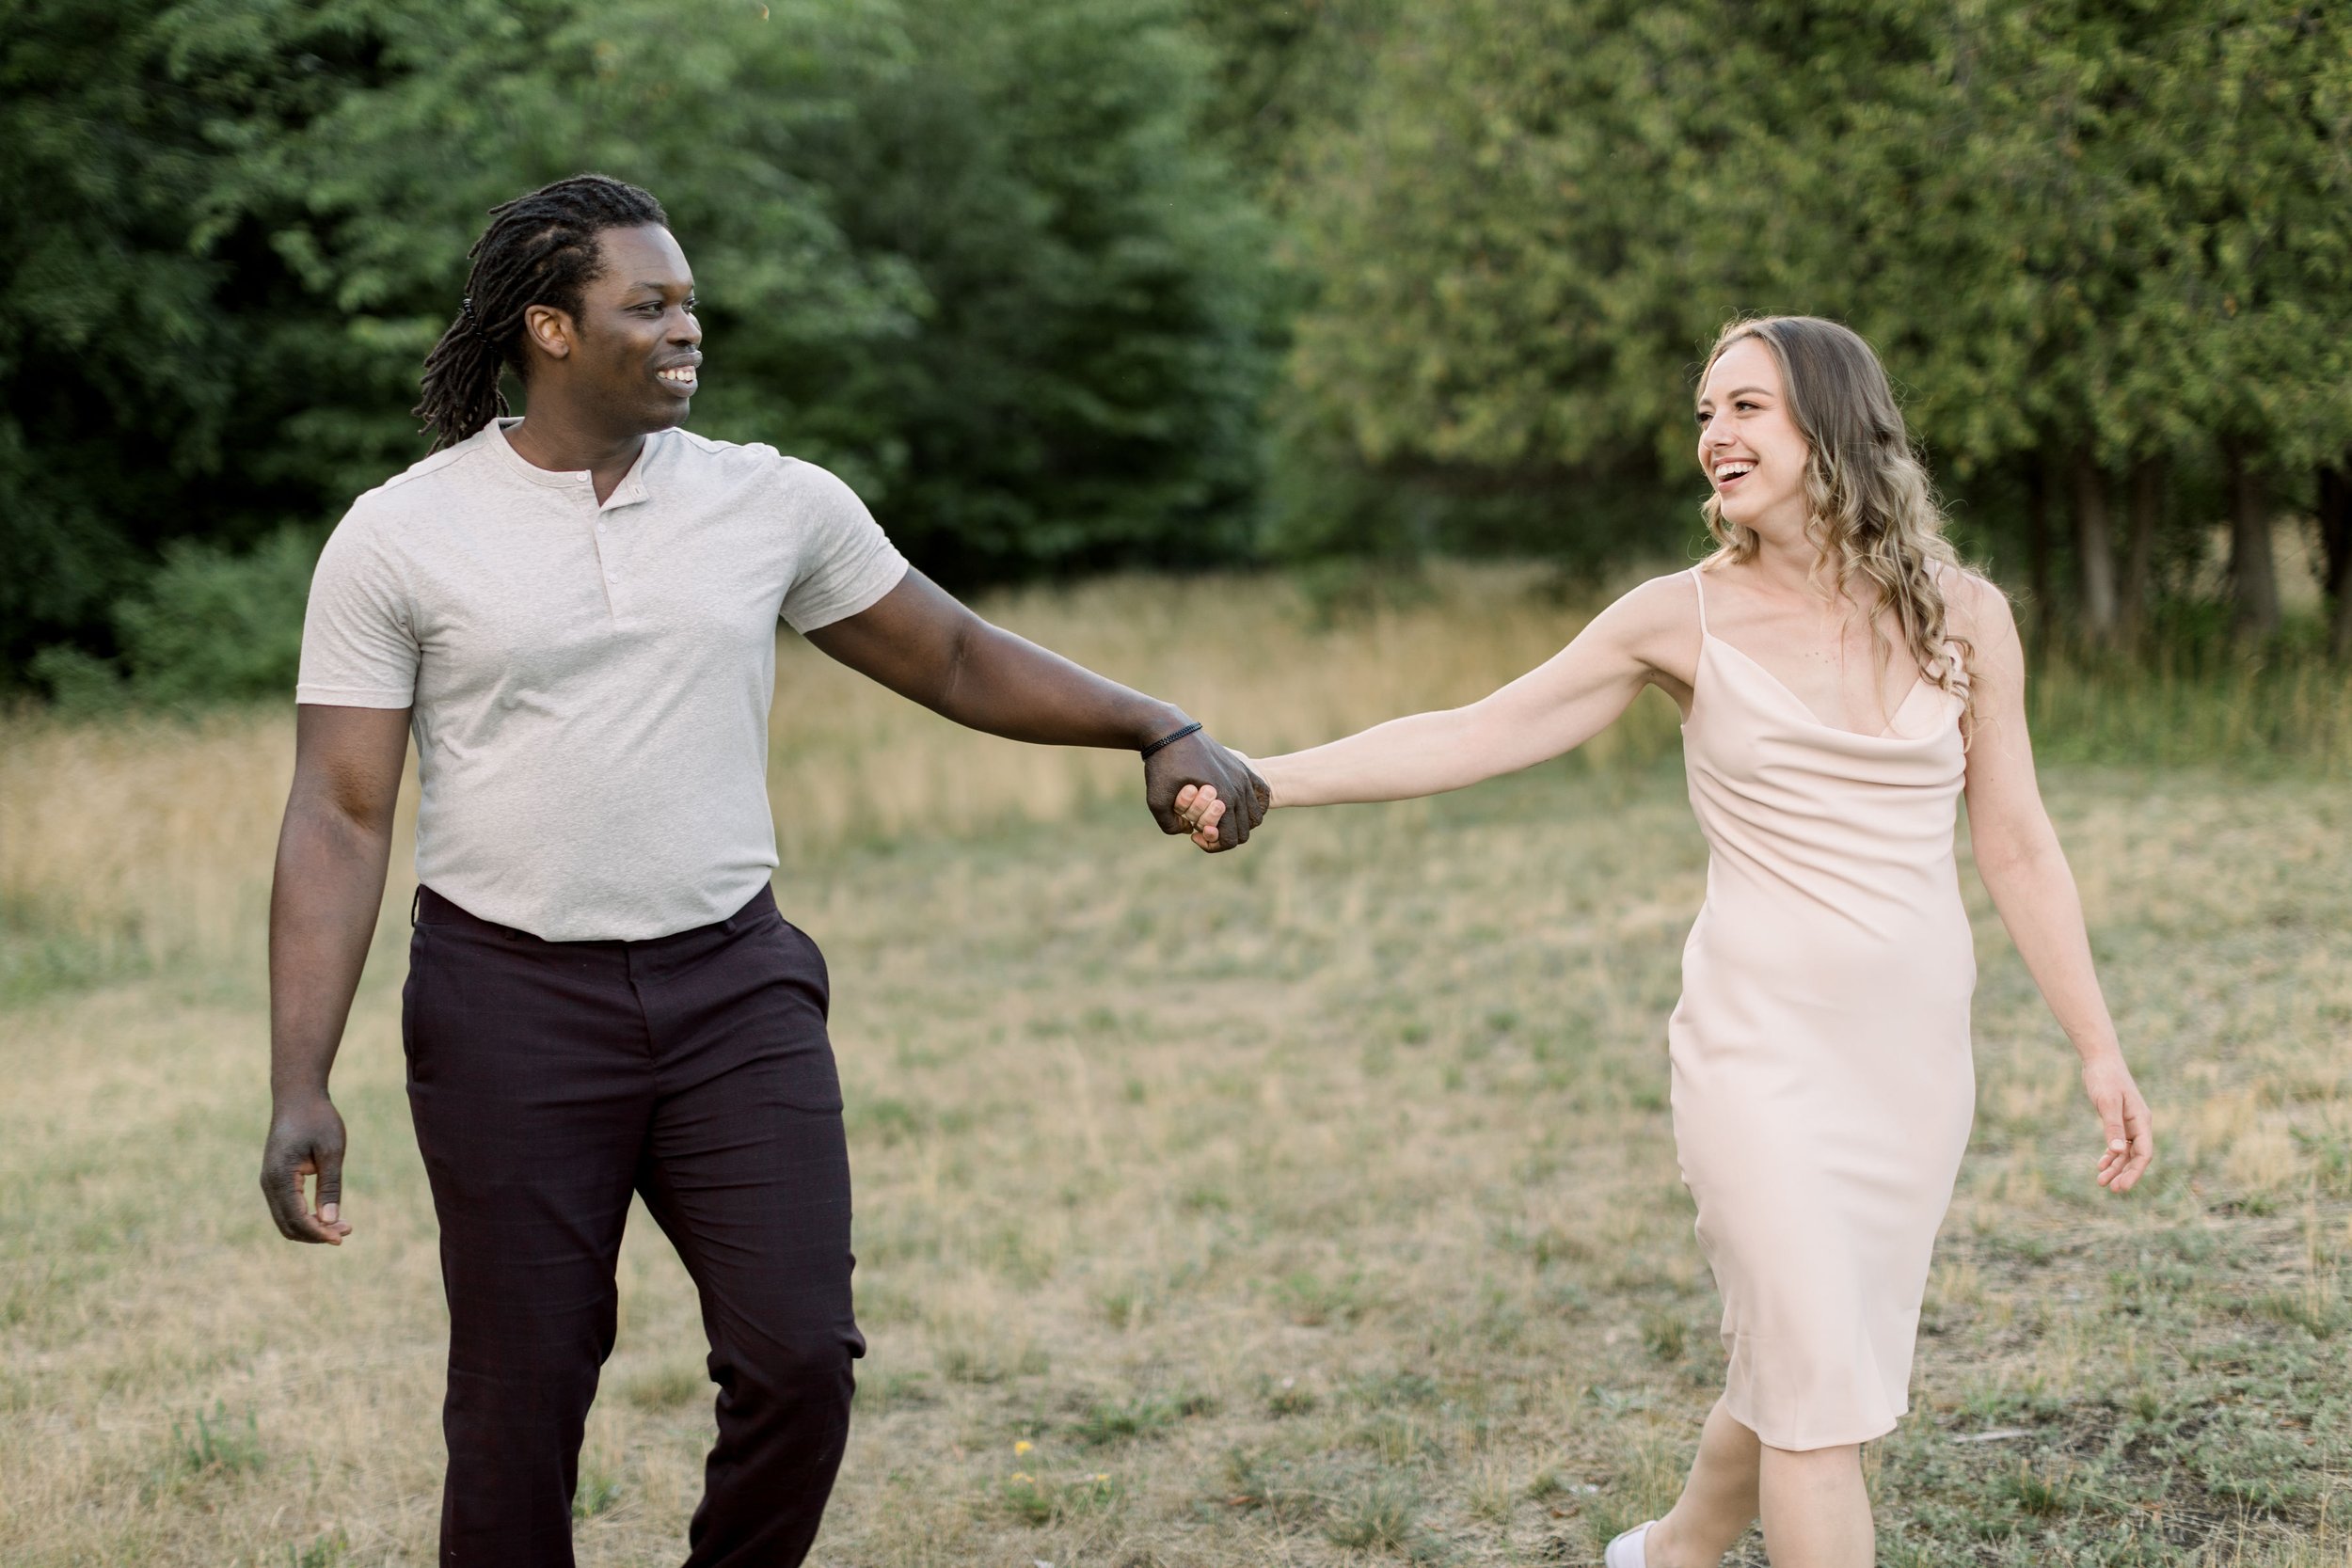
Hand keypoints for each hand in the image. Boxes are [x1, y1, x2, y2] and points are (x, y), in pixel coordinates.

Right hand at [261, 1093, 351, 1243]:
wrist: (297, 1097)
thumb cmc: (317, 1119)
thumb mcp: (331, 1151)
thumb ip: (329, 1186)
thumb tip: (329, 1221)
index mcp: (280, 1177)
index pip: (297, 1218)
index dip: (319, 1232)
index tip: (342, 1237)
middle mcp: (269, 1183)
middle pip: (288, 1225)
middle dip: (316, 1234)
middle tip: (347, 1231)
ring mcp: (269, 1182)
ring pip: (286, 1220)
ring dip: (311, 1227)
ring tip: (342, 1225)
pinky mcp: (275, 1179)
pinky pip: (287, 1208)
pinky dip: (305, 1217)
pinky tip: (327, 1214)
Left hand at [1144, 730, 1266, 851]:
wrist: (1170, 730)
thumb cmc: (1162, 763)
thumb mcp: (1156, 799)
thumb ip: (1169, 826)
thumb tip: (1188, 832)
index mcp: (1224, 798)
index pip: (1231, 839)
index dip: (1212, 844)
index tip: (1194, 834)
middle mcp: (1239, 788)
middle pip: (1244, 831)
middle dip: (1224, 834)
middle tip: (1201, 826)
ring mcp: (1242, 776)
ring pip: (1254, 816)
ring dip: (1236, 823)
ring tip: (1213, 817)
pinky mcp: (1241, 767)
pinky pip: (1257, 796)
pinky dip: (1246, 807)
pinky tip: (1225, 803)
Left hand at [2081, 1051, 2152, 1193]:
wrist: (2100, 1059)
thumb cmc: (2105, 1078)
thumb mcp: (2107, 1102)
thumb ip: (2112, 1126)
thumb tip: (2117, 1151)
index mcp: (2141, 1120)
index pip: (2144, 1153)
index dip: (2135, 1172)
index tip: (2122, 1187)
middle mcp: (2139, 1123)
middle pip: (2136, 1156)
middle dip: (2125, 1174)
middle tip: (2112, 1189)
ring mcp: (2129, 1122)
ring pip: (2126, 1152)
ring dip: (2116, 1167)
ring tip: (2101, 1182)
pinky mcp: (2118, 1120)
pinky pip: (2118, 1143)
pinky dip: (2111, 1155)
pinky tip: (2101, 1165)